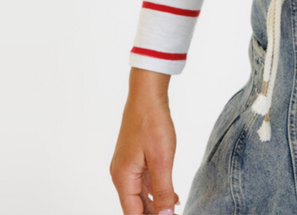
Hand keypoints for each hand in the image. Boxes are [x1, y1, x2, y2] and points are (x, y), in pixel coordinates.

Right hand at [109, 93, 180, 213]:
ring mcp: (127, 166)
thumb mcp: (162, 160)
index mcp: (123, 178)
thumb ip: (163, 191)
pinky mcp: (135, 158)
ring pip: (141, 195)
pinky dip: (157, 190)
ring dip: (157, 204)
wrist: (147, 95)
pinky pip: (144, 181)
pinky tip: (172, 195)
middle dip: (153, 214)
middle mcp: (121, 175)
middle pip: (135, 206)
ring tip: (174, 211)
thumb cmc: (152, 123)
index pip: (133, 214)